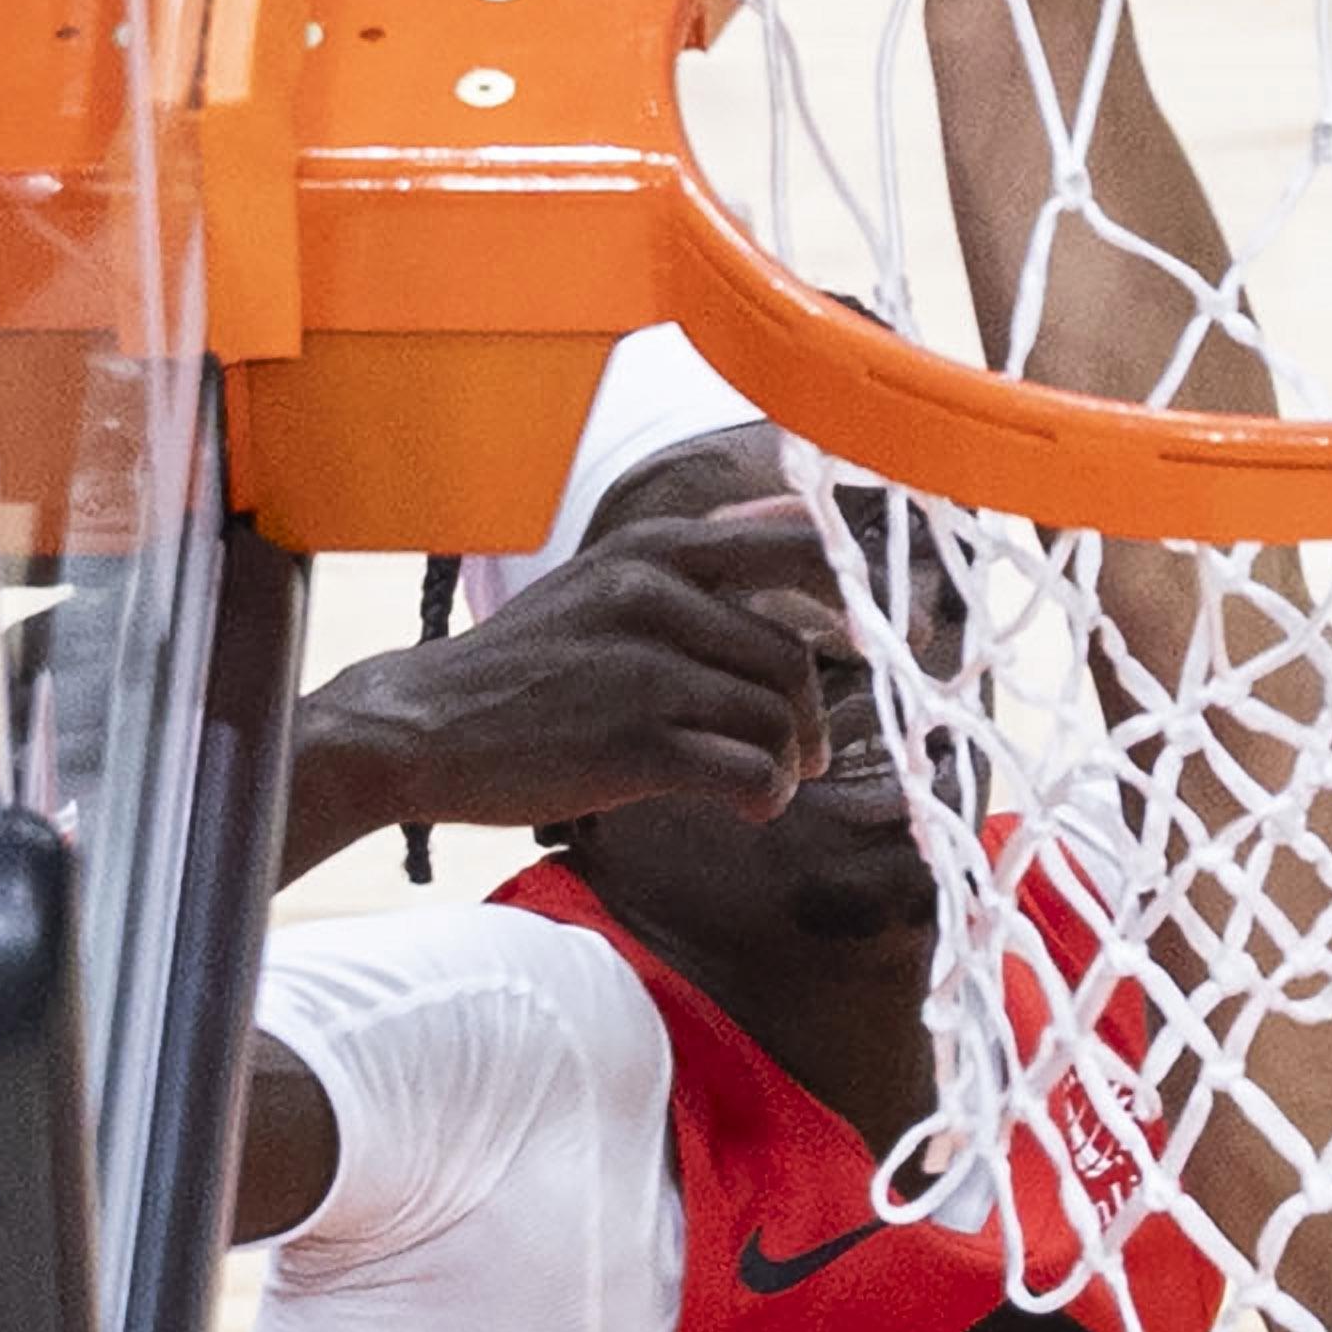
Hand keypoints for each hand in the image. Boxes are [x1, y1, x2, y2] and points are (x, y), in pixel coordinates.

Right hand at [317, 498, 853, 830]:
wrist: (422, 726)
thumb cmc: (528, 665)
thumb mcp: (608, 585)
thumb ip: (704, 564)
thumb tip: (809, 524)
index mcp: (657, 550)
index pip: (801, 546)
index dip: (868, 591)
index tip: (909, 629)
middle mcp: (656, 596)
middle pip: (795, 653)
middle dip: (810, 714)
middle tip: (802, 750)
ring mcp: (646, 670)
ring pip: (778, 717)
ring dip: (788, 761)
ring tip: (765, 781)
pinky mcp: (635, 744)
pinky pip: (750, 772)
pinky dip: (765, 797)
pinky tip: (748, 806)